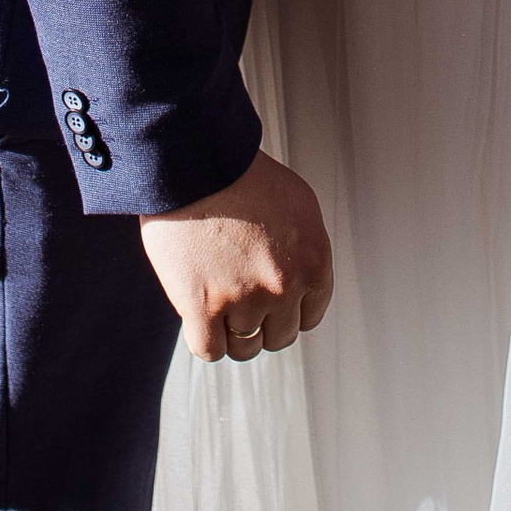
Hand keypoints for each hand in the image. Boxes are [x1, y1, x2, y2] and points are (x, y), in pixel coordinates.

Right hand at [141, 148, 334, 359]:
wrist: (196, 160)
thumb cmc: (241, 175)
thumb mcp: (297, 205)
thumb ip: (305, 248)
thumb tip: (302, 279)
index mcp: (315, 261)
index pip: (310, 316)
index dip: (287, 310)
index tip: (270, 301)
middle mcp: (286, 285)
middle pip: (279, 336)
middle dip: (262, 322)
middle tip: (240, 299)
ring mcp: (245, 299)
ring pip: (245, 347)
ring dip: (232, 332)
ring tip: (218, 306)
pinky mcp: (203, 307)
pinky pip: (210, 350)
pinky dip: (205, 339)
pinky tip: (198, 317)